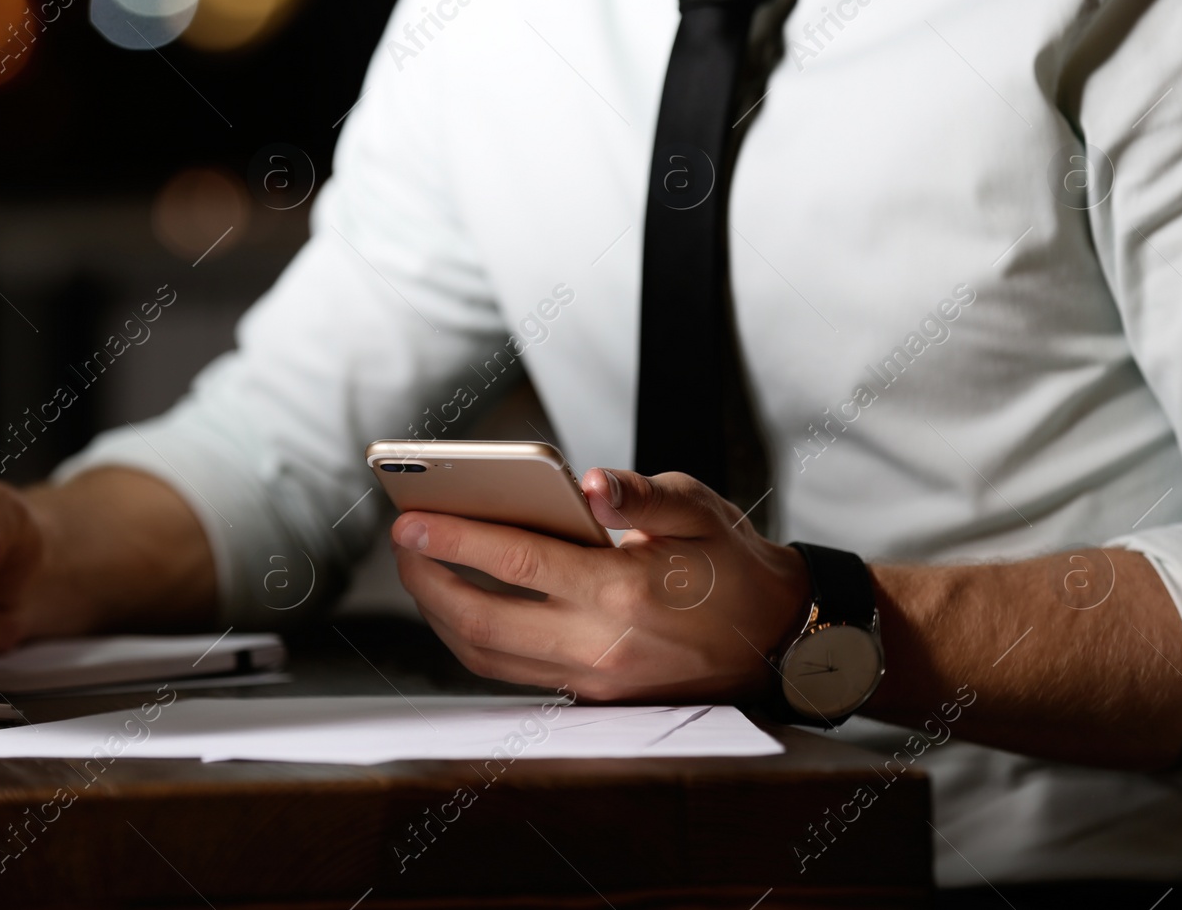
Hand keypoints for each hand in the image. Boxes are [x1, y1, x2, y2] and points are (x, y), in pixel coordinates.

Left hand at [392, 468, 809, 701]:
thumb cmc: (732, 565)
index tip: (410, 520)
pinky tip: (463, 603)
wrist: (778, 639)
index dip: (455, 540)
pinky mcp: (594, 699)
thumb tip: (590, 482)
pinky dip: (477, 640)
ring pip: (489, 659)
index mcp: (624, 592)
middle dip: (428, 582)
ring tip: (421, 570)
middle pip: (483, 623)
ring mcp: (595, 681)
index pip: (517, 565)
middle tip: (404, 543)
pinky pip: (515, 673)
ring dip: (443, 615)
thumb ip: (639, 494)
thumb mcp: (698, 509)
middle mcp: (602, 646)